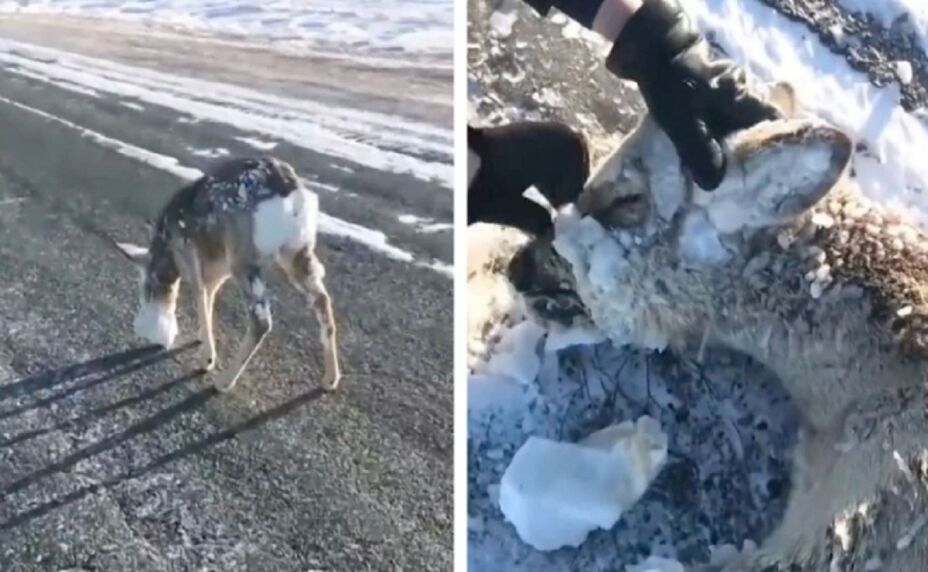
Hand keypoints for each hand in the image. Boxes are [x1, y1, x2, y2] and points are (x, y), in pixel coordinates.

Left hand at [606, 0, 781, 189]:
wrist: (650, 47)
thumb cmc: (673, 85)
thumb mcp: (684, 123)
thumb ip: (701, 152)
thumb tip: (715, 184)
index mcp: (743, 99)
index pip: (773, 123)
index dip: (774, 147)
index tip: (767, 172)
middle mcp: (742, 92)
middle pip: (754, 126)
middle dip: (748, 152)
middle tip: (739, 180)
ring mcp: (725, 88)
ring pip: (735, 122)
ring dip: (728, 143)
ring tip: (721, 172)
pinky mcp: (708, 89)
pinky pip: (718, 115)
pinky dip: (713, 132)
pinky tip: (703, 151)